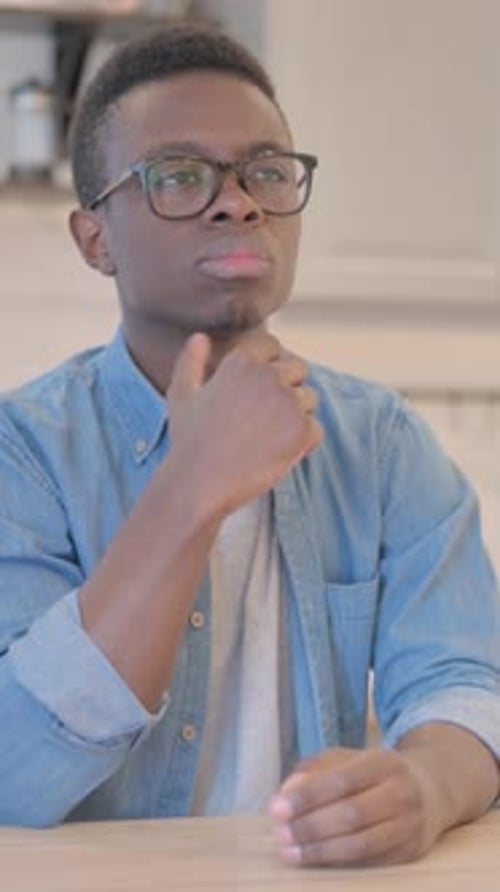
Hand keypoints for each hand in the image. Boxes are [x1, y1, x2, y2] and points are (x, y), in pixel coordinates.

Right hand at [167, 331, 322, 517]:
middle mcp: (268, 376)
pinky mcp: (303, 430)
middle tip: (266, 418)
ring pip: (310, 399)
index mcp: (242, 362)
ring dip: (297, 415)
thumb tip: (200, 338)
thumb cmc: (189, 441)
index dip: (269, 366)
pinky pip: (316, 428)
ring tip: (269, 437)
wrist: (200, 483)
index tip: (259, 390)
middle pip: (298, 369)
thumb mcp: (181, 394)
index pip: (272, 346)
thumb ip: (191, 361)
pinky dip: (304, 441)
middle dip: (287, 388)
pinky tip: (279, 452)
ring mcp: (288, 402)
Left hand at [269, 747, 441, 866]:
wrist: (433, 789)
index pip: (341, 780)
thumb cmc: (377, 773)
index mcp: (383, 762)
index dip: (307, 796)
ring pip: (361, 844)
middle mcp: (401, 792)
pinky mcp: (411, 852)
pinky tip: (315, 859)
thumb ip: (315, 769)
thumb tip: (284, 793)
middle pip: (351, 814)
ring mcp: (410, 825)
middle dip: (310, 827)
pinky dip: (339, 862)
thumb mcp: (350, 759)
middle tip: (280, 834)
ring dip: (321, 851)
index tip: (276, 808)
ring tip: (290, 852)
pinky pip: (371, 861)